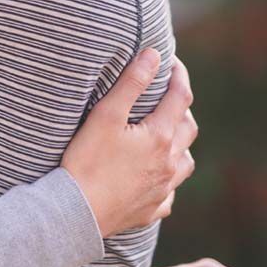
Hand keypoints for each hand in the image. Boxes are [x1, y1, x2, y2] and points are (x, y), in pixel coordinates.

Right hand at [62, 48, 196, 236]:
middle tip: (166, 93)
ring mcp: (162, 190)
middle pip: (188, 129)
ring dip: (180, 143)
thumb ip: (132, 83)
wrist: (78, 211)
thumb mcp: (106, 115)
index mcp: (160, 138)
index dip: (178, 75)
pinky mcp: (150, 209)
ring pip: (185, 162)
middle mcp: (168, 164)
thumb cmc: (88, 159)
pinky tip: (155, 175)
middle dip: (181, 107)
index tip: (171, 60)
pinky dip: (168, 178)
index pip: (180, 98)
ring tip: (165, 133)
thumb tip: (154, 55)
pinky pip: (170, 192)